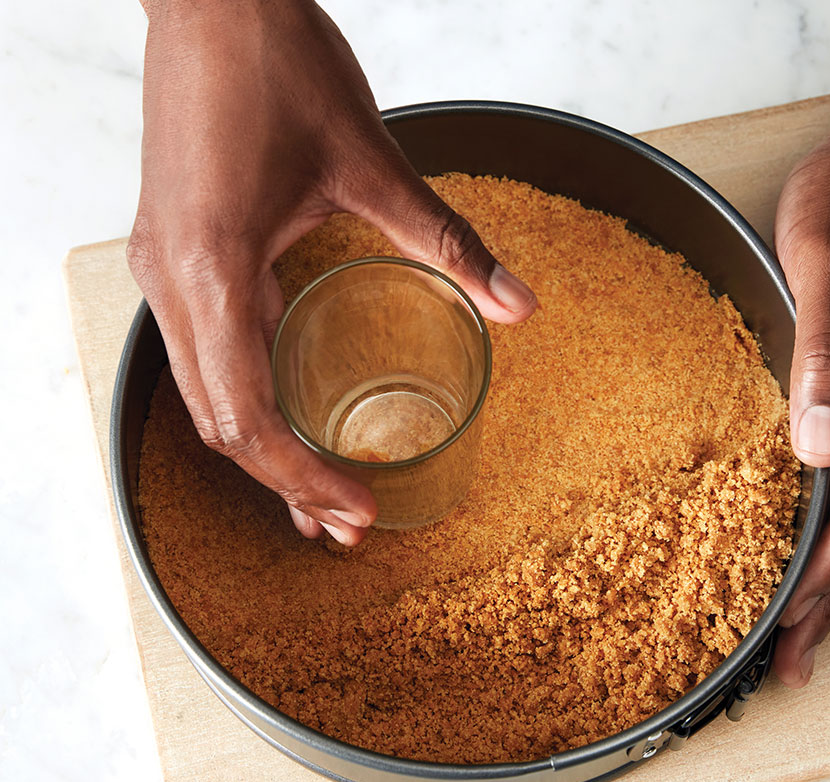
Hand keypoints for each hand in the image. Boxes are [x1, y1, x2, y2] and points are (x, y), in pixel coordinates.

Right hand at [127, 0, 536, 544]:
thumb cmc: (275, 62)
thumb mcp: (370, 161)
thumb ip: (448, 241)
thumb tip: (519, 303)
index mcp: (212, 266)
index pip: (247, 415)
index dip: (301, 479)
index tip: (356, 513)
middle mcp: (170, 281)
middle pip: (219, 423)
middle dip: (283, 483)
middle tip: (348, 525)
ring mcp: (162, 269)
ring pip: (204, 396)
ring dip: (264, 452)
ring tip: (322, 496)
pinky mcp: (174, 254)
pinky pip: (204, 354)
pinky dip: (249, 401)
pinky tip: (291, 423)